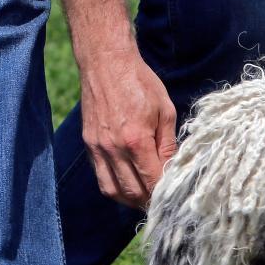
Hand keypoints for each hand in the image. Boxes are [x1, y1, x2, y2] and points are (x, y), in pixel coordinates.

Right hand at [80, 48, 177, 208]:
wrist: (106, 62)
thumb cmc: (139, 82)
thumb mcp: (164, 110)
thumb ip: (167, 144)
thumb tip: (172, 169)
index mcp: (136, 140)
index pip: (152, 181)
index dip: (164, 194)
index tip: (175, 197)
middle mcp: (114, 149)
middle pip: (133, 192)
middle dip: (149, 202)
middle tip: (163, 203)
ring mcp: (98, 148)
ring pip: (113, 191)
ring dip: (130, 201)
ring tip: (145, 199)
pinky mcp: (89, 145)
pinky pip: (101, 177)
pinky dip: (115, 187)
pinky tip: (128, 185)